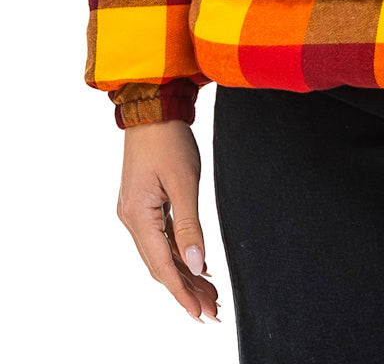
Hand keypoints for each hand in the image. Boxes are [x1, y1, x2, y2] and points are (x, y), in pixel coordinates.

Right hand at [117, 119, 219, 321]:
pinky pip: (160, 239)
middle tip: (213, 311)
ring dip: (184, 275)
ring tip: (209, 294)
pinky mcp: (143, 205)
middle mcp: (132, 219)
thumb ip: (190, 226)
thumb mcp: (184, 181)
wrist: (152, 109)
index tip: (201, 314)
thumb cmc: (169, 139)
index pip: (163, 267)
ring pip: (161, 254)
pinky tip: (195, 266)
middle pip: (161, 266)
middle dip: (186, 290)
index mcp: (138, 216)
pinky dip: (179, 254)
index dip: (182, 293)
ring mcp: (135, 213)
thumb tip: (197, 265)